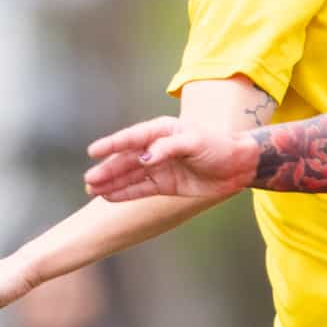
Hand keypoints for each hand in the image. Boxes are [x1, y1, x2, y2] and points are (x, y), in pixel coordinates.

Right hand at [82, 117, 257, 203]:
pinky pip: (140, 189)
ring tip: (92, 189)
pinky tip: (108, 196)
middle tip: (89, 180)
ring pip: (130, 176)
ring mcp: (160, 167)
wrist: (238, 166)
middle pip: (127, 159)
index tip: (93, 151)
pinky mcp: (165, 184)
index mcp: (161, 130)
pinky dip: (125, 193)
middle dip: (108, 170)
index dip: (112, 145)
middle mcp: (156, 148)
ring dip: (111, 182)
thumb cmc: (218, 146)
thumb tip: (144, 158)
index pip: (132, 138)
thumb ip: (168, 147)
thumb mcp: (195, 141)